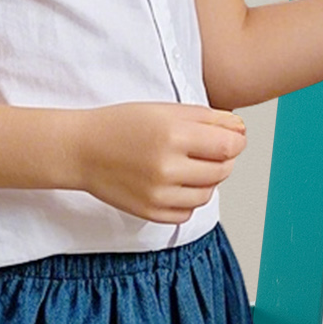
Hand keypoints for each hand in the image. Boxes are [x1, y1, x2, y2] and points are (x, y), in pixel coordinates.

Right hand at [75, 102, 246, 224]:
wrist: (81, 150)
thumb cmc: (122, 125)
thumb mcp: (167, 110)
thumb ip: (209, 119)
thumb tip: (241, 129)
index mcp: (172, 135)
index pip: (229, 146)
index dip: (237, 141)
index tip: (232, 137)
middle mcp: (166, 167)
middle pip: (222, 170)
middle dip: (224, 159)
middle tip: (209, 150)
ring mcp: (158, 194)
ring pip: (208, 193)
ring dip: (208, 180)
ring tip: (190, 165)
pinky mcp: (150, 212)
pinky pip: (187, 213)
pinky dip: (189, 199)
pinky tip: (176, 183)